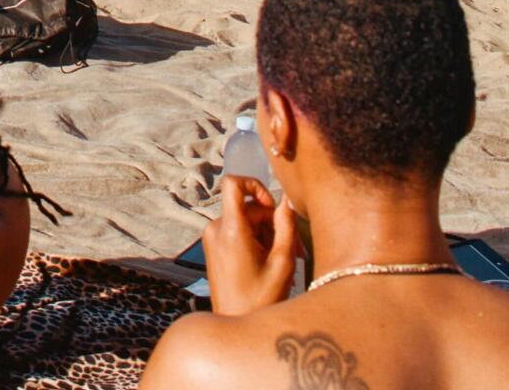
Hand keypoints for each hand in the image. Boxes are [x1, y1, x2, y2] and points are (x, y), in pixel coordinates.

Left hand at [202, 176, 300, 315]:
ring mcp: (212, 238)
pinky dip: (255, 240)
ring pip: (244, 220)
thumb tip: (287, 200)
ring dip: (266, 234)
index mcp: (230, 230)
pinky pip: (237, 231)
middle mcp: (215, 229)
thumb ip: (287, 227)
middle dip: (272, 223)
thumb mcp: (282, 263)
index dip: (255, 185)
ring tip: (285, 261)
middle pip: (247, 207)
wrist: (233, 325)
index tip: (272, 206)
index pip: (233, 183)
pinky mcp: (213, 247)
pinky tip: (269, 263)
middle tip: (296, 249)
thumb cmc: (261, 300)